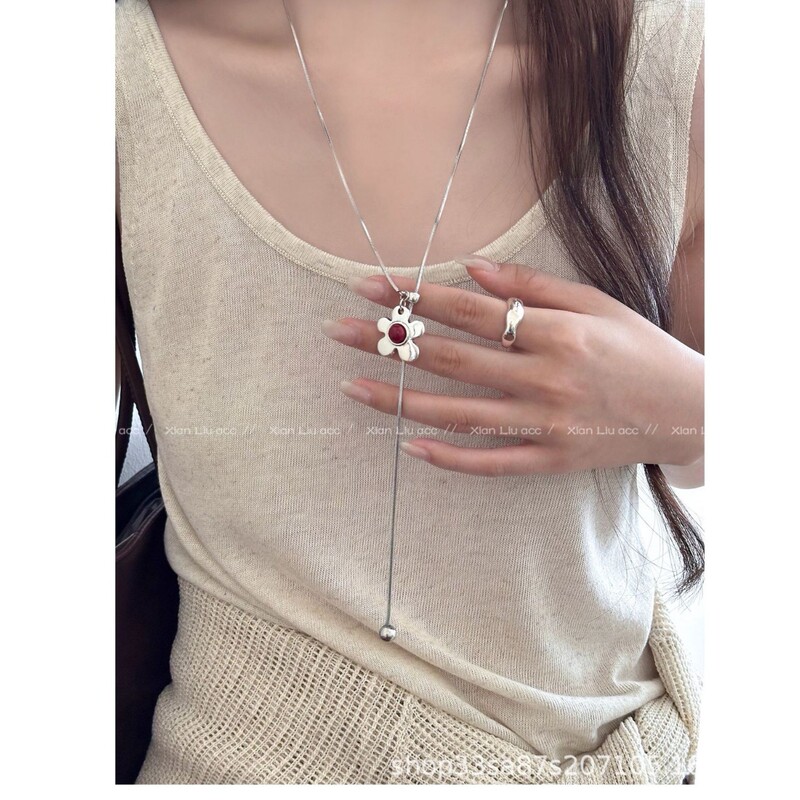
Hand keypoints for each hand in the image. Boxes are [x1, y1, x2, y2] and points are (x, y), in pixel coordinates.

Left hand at [320, 256, 703, 476]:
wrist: (687, 411)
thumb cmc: (639, 349)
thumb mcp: (595, 303)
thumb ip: (533, 286)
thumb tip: (471, 271)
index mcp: (555, 333)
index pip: (468, 312)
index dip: (415, 297)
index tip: (370, 286)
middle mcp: (543, 379)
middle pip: (449, 358)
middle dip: (388, 342)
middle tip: (337, 330)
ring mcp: (543, 424)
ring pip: (457, 413)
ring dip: (398, 401)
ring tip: (350, 386)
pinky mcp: (548, 460)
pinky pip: (489, 463)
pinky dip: (448, 458)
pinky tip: (408, 448)